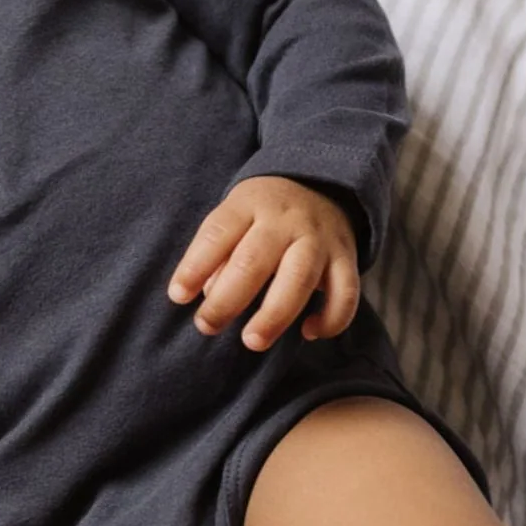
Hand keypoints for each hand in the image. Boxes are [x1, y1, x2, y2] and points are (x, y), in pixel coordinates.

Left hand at [168, 175, 359, 350]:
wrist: (320, 184)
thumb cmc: (262, 214)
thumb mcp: (235, 216)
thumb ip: (218, 253)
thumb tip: (208, 294)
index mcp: (249, 204)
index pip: (217, 234)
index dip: (194, 267)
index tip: (178, 296)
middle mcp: (285, 220)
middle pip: (254, 261)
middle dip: (227, 300)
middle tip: (207, 326)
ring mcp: (319, 239)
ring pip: (299, 279)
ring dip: (274, 316)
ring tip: (252, 341)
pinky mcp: (347, 257)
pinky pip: (345, 293)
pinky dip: (331, 318)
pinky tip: (309, 332)